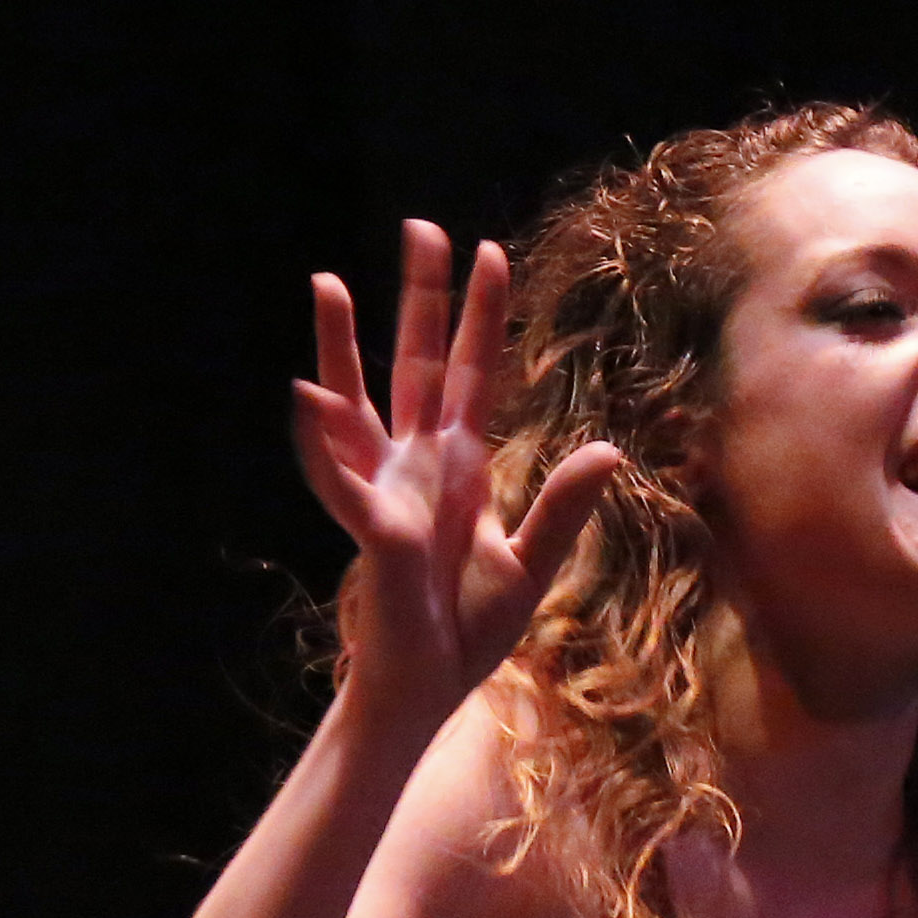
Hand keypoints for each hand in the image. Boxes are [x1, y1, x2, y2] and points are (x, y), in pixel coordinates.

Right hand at [294, 221, 617, 715]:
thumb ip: (562, 507)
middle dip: (421, 298)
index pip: (475, 375)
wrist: (423, 691)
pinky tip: (306, 396)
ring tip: (330, 283)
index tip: (490, 251)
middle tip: (422, 226)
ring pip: (359, 401)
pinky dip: (321, 437)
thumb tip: (610, 449)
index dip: (483, 317)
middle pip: (419, 363)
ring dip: (343, 345)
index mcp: (460, 467)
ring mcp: (387, 490)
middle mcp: (417, 464)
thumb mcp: (531, 566)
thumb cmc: (464, 632)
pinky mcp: (371, 528)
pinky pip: (340, 476)